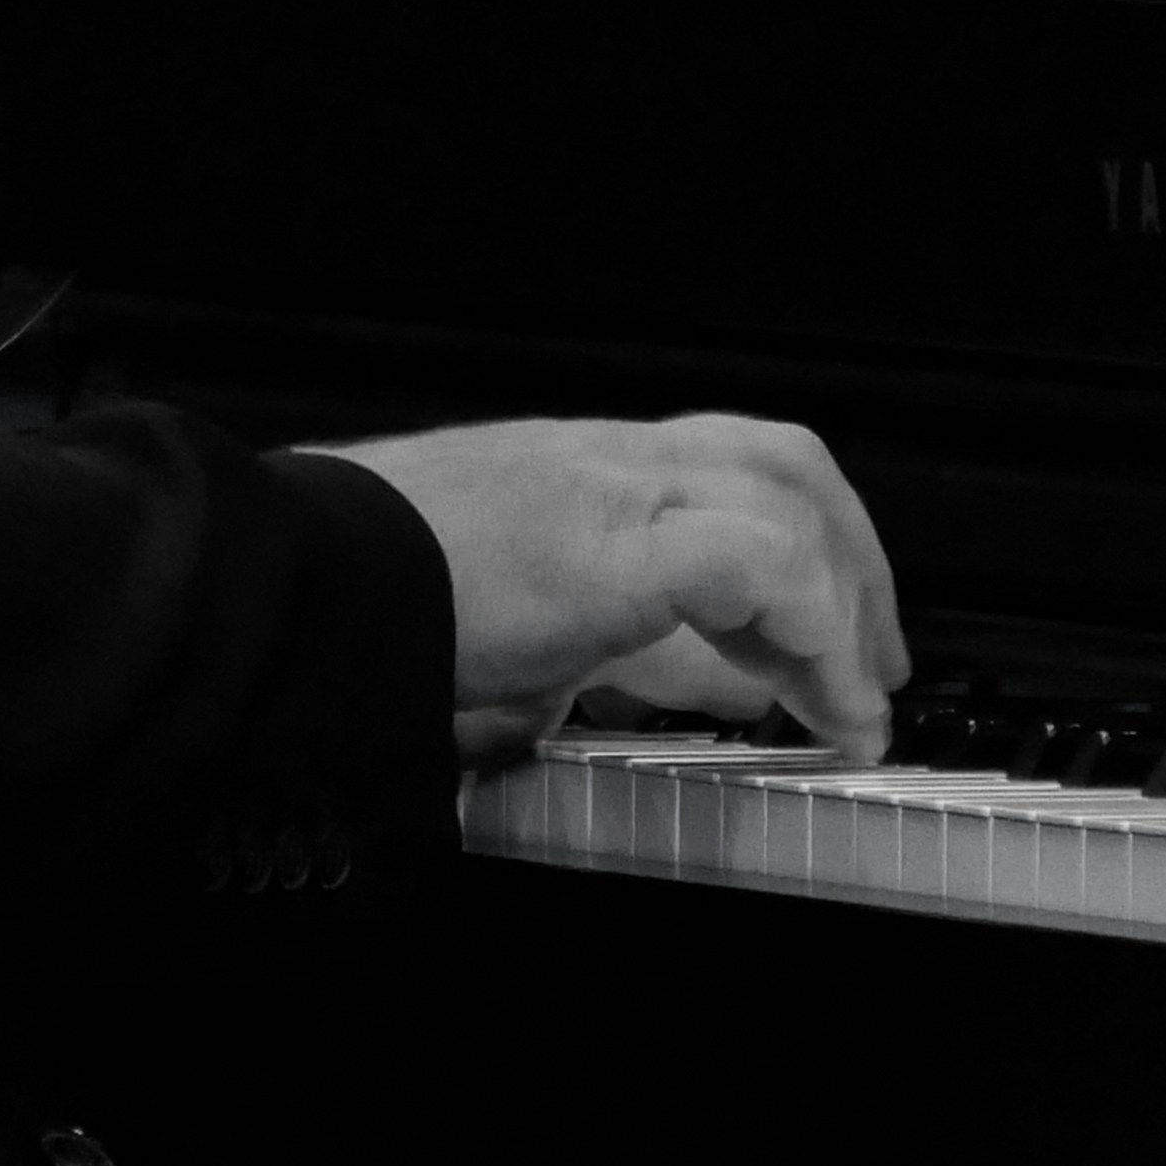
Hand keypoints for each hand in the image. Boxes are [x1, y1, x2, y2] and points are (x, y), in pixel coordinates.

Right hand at [326, 409, 906, 756]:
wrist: (292, 578)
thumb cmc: (359, 598)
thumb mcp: (490, 623)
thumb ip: (557, 650)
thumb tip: (590, 702)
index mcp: (575, 476)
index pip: (726, 470)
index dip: (801, 546)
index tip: (826, 636)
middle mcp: (606, 464)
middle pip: (783, 464)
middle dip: (854, 558)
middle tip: (874, 663)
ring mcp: (613, 488)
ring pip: (790, 498)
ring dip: (846, 606)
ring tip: (855, 699)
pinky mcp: (615, 540)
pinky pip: (761, 562)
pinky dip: (812, 633)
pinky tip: (819, 701)